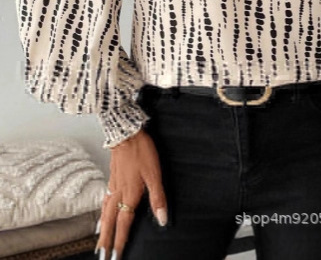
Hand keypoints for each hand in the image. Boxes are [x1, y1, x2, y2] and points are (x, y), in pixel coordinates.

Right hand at [95, 128, 167, 259]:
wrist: (126, 132)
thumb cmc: (141, 151)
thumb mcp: (155, 174)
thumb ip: (158, 198)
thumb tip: (162, 219)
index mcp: (130, 194)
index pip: (124, 224)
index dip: (120, 241)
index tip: (116, 256)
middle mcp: (119, 192)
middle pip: (110, 221)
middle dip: (106, 240)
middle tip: (102, 256)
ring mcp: (113, 184)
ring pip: (105, 212)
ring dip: (103, 229)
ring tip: (99, 241)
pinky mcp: (112, 177)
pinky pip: (104, 200)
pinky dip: (101, 212)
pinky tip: (101, 213)